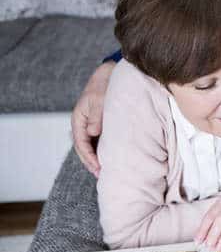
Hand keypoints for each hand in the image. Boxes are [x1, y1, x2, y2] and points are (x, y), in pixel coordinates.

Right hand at [71, 61, 114, 177]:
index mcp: (79, 119)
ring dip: (97, 159)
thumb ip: (96, 116)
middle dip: (91, 163)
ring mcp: (91, 126)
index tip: (98, 167)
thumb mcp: (99, 99)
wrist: (110, 75)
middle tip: (102, 175)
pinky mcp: (100, 126)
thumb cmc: (104, 86)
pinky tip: (111, 159)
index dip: (88, 157)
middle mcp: (83, 124)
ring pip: (92, 147)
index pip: (81, 143)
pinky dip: (104, 151)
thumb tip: (92, 132)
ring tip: (107, 172)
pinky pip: (99, 142)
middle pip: (84, 148)